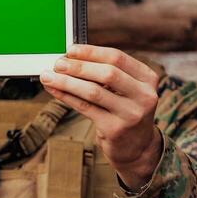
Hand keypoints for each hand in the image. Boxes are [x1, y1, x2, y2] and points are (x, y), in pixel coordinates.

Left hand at [39, 45, 163, 192]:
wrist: (137, 147)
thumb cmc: (126, 111)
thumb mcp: (127, 90)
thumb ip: (108, 74)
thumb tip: (71, 58)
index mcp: (148, 79)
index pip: (118, 57)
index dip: (92, 52)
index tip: (70, 50)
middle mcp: (144, 96)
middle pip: (107, 73)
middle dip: (79, 66)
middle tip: (58, 63)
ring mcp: (130, 114)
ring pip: (93, 91)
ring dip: (67, 82)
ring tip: (49, 76)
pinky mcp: (115, 129)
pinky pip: (85, 108)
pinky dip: (67, 97)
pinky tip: (54, 90)